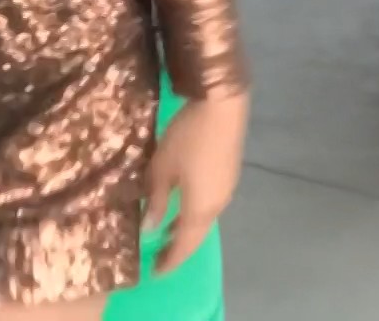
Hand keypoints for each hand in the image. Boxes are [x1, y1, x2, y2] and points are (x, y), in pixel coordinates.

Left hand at [144, 90, 248, 273]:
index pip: (183, 245)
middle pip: (196, 235)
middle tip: (159, 257)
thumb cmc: (188, 138)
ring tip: (167, 234)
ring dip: (186, 230)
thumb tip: (150, 228)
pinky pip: (209, 205)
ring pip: (204, 220)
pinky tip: (183, 207)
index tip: (154, 272)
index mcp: (200, 209)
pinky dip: (194, 215)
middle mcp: (217, 205)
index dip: (169, 260)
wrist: (222, 106)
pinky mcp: (228, 174)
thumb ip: (157, 198)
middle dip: (177, 248)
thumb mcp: (163, 167)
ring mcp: (226, 189)